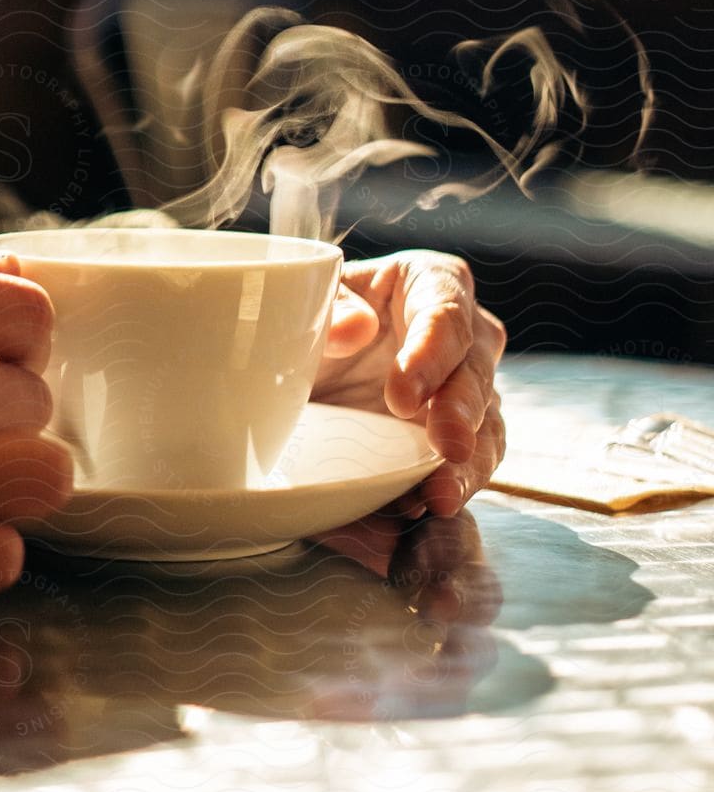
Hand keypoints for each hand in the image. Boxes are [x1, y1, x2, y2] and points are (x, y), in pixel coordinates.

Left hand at [309, 249, 505, 575]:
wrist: (306, 360)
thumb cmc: (318, 314)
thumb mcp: (313, 298)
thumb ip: (331, 306)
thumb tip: (353, 330)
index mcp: (432, 282)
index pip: (445, 312)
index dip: (430, 354)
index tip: (402, 396)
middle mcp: (465, 335)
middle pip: (474, 372)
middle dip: (461, 413)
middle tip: (446, 448)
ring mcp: (467, 390)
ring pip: (486, 426)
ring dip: (469, 465)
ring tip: (442, 495)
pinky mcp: (457, 437)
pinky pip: (469, 465)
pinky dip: (451, 488)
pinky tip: (426, 508)